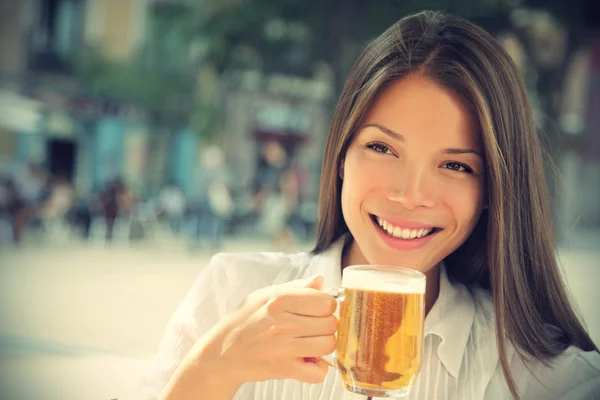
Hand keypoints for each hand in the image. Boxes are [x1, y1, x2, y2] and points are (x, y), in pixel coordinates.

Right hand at [161, 274, 337, 399]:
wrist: (222, 351)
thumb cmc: (245, 320)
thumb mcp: (265, 295)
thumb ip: (296, 287)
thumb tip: (321, 280)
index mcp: (280, 299)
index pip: (326, 302)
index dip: (327, 307)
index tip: (319, 311)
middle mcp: (282, 322)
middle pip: (330, 324)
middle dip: (326, 326)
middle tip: (313, 328)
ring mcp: (283, 347)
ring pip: (327, 345)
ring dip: (323, 346)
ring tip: (310, 344)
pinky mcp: (282, 369)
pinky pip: (317, 372)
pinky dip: (317, 370)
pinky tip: (307, 361)